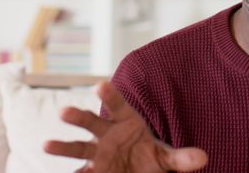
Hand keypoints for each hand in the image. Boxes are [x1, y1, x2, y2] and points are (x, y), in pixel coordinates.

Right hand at [44, 81, 207, 172]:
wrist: (139, 171)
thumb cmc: (150, 157)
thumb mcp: (167, 158)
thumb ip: (182, 158)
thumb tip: (202, 158)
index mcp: (127, 122)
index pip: (118, 105)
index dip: (109, 95)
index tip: (99, 84)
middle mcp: (107, 134)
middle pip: (92, 122)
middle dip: (78, 117)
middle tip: (64, 111)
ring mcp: (97, 153)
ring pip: (79, 147)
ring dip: (63, 146)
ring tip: (46, 145)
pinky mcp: (92, 170)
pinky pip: (79, 171)